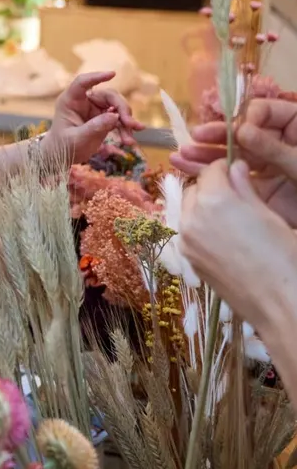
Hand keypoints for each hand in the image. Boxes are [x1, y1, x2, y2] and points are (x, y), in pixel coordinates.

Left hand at [46, 70, 142, 163]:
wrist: (62, 155)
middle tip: (130, 124)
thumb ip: (94, 127)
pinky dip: (126, 129)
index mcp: (71, 100)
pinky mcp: (105, 118)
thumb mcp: (77, 138)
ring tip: (130, 140)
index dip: (96, 77)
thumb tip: (114, 116)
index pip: (82, 82)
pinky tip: (130, 140)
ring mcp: (96, 109)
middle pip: (109, 96)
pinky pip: (120, 120)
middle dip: (122, 109)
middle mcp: (85, 101)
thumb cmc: (63, 145)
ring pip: (118, 108)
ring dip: (127, 122)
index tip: (112, 74)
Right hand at [172, 98, 296, 226]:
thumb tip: (241, 131)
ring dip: (207, 156)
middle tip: (196, 139)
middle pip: (244, 134)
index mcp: (295, 127)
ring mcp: (271, 167)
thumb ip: (276, 149)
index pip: (267, 111)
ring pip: (235, 157)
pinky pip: (234, 179)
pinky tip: (187, 169)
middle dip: (218, 137)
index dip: (250, 118)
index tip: (240, 131)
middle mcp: (280, 143)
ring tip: (182, 156)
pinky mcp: (262, 190)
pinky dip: (212, 176)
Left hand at [181, 158, 296, 340]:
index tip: (237, 171)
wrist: (279, 301)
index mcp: (213, 200)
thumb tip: (235, 167)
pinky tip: (223, 237)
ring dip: (202, 207)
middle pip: (194, 190)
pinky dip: (199, 227)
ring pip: (187, 211)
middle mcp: (191, 217)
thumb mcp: (268, 214)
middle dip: (211, 187)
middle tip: (235, 196)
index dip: (224, 168)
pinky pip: (188, 232)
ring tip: (229, 218)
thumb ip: (245, 188)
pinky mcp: (187, 259)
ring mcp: (185, 240)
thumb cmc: (282, 255)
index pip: (210, 171)